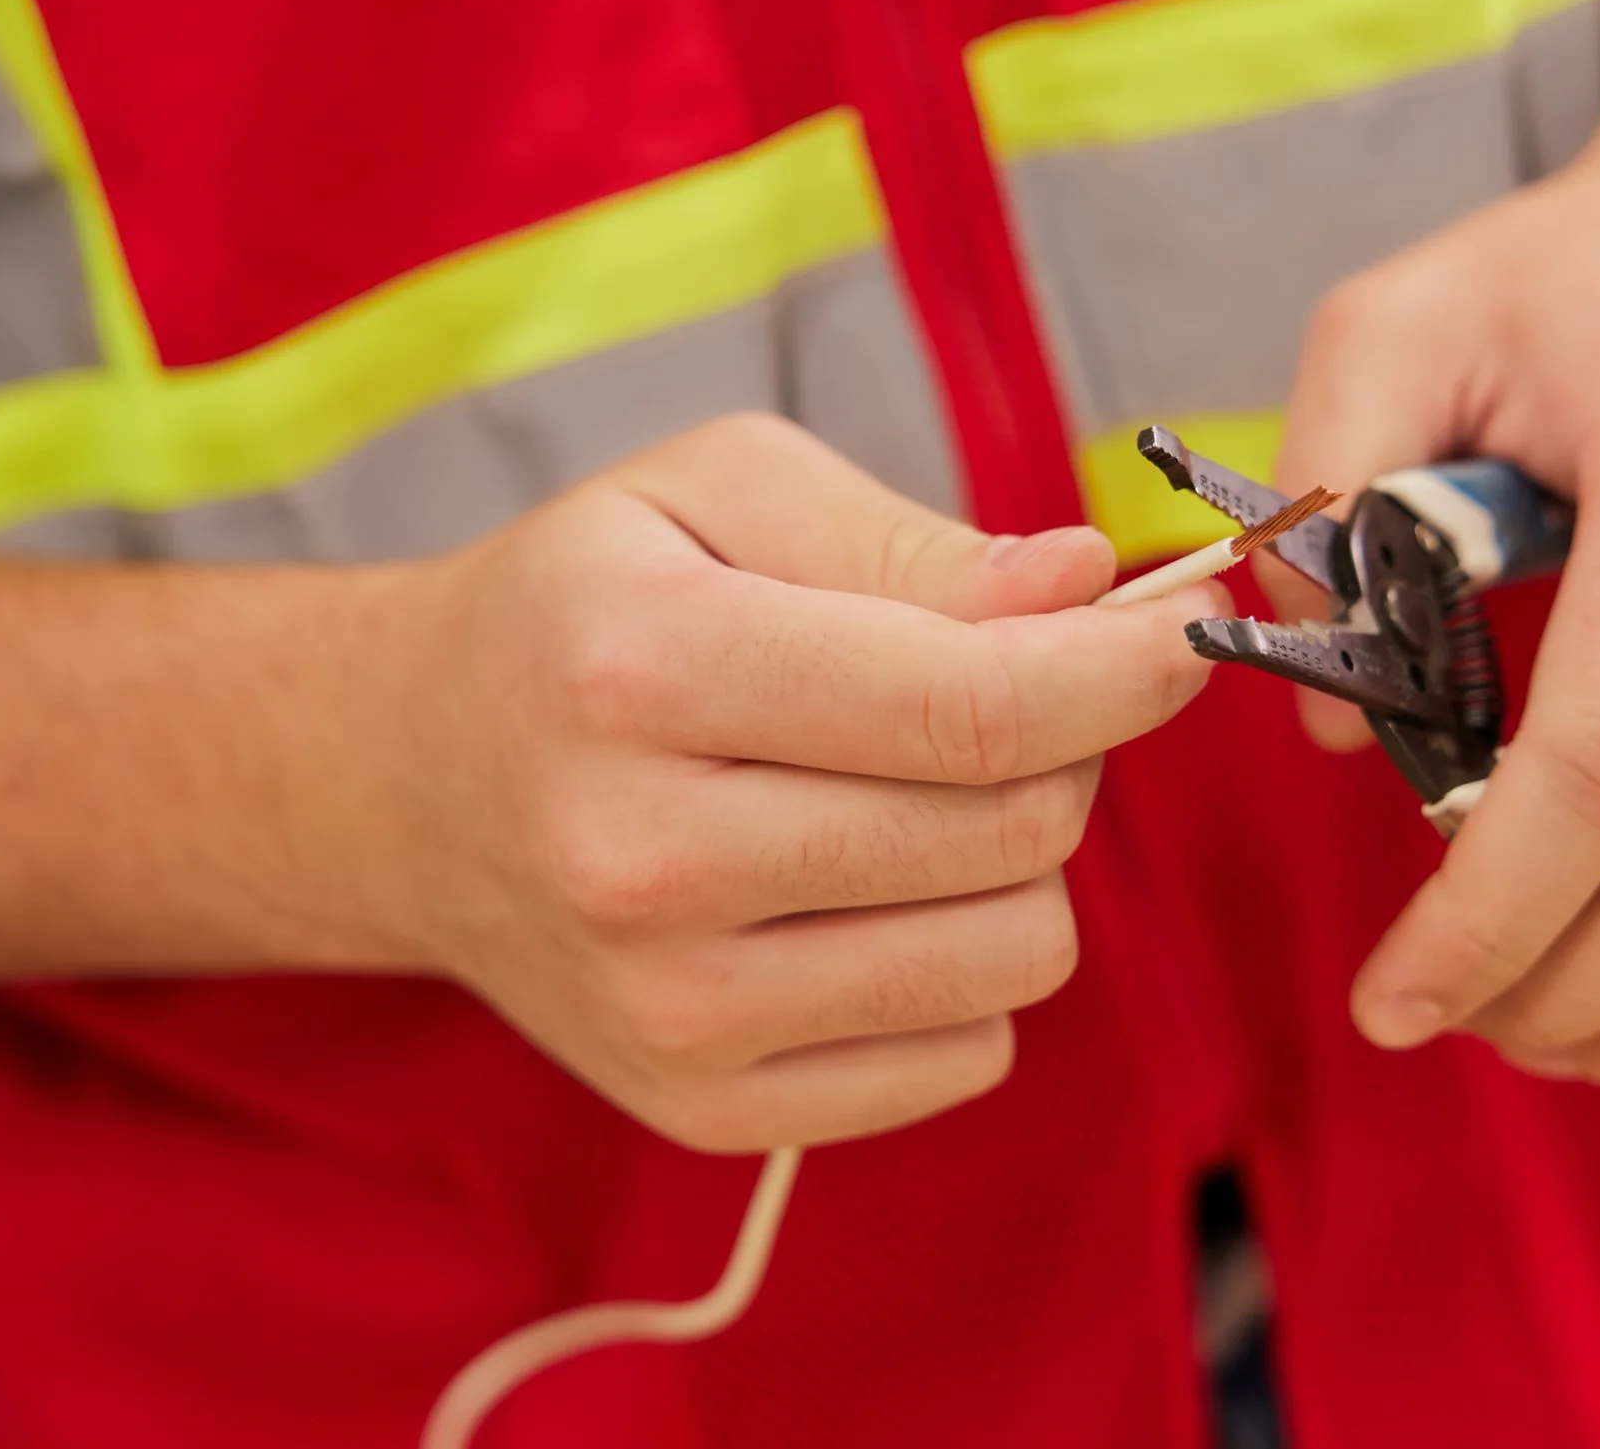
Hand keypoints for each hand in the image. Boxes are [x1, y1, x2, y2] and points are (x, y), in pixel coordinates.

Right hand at [376, 415, 1222, 1150]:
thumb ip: (908, 538)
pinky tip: (871, 894)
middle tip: (1003, 694)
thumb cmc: (587, 608)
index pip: (967, 706)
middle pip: (1011, 834)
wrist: (414, 783)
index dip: (1122, 673)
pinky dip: (965, 966)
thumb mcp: (718, 491)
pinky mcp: (704, 1107)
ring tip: (920, 795)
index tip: (1185, 635)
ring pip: (1011, 955)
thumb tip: (1085, 592)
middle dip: (1064, 747)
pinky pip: (965, 1054)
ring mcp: (669, 1012)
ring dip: (1018, 863)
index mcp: (644, 672)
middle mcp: (642, 861)